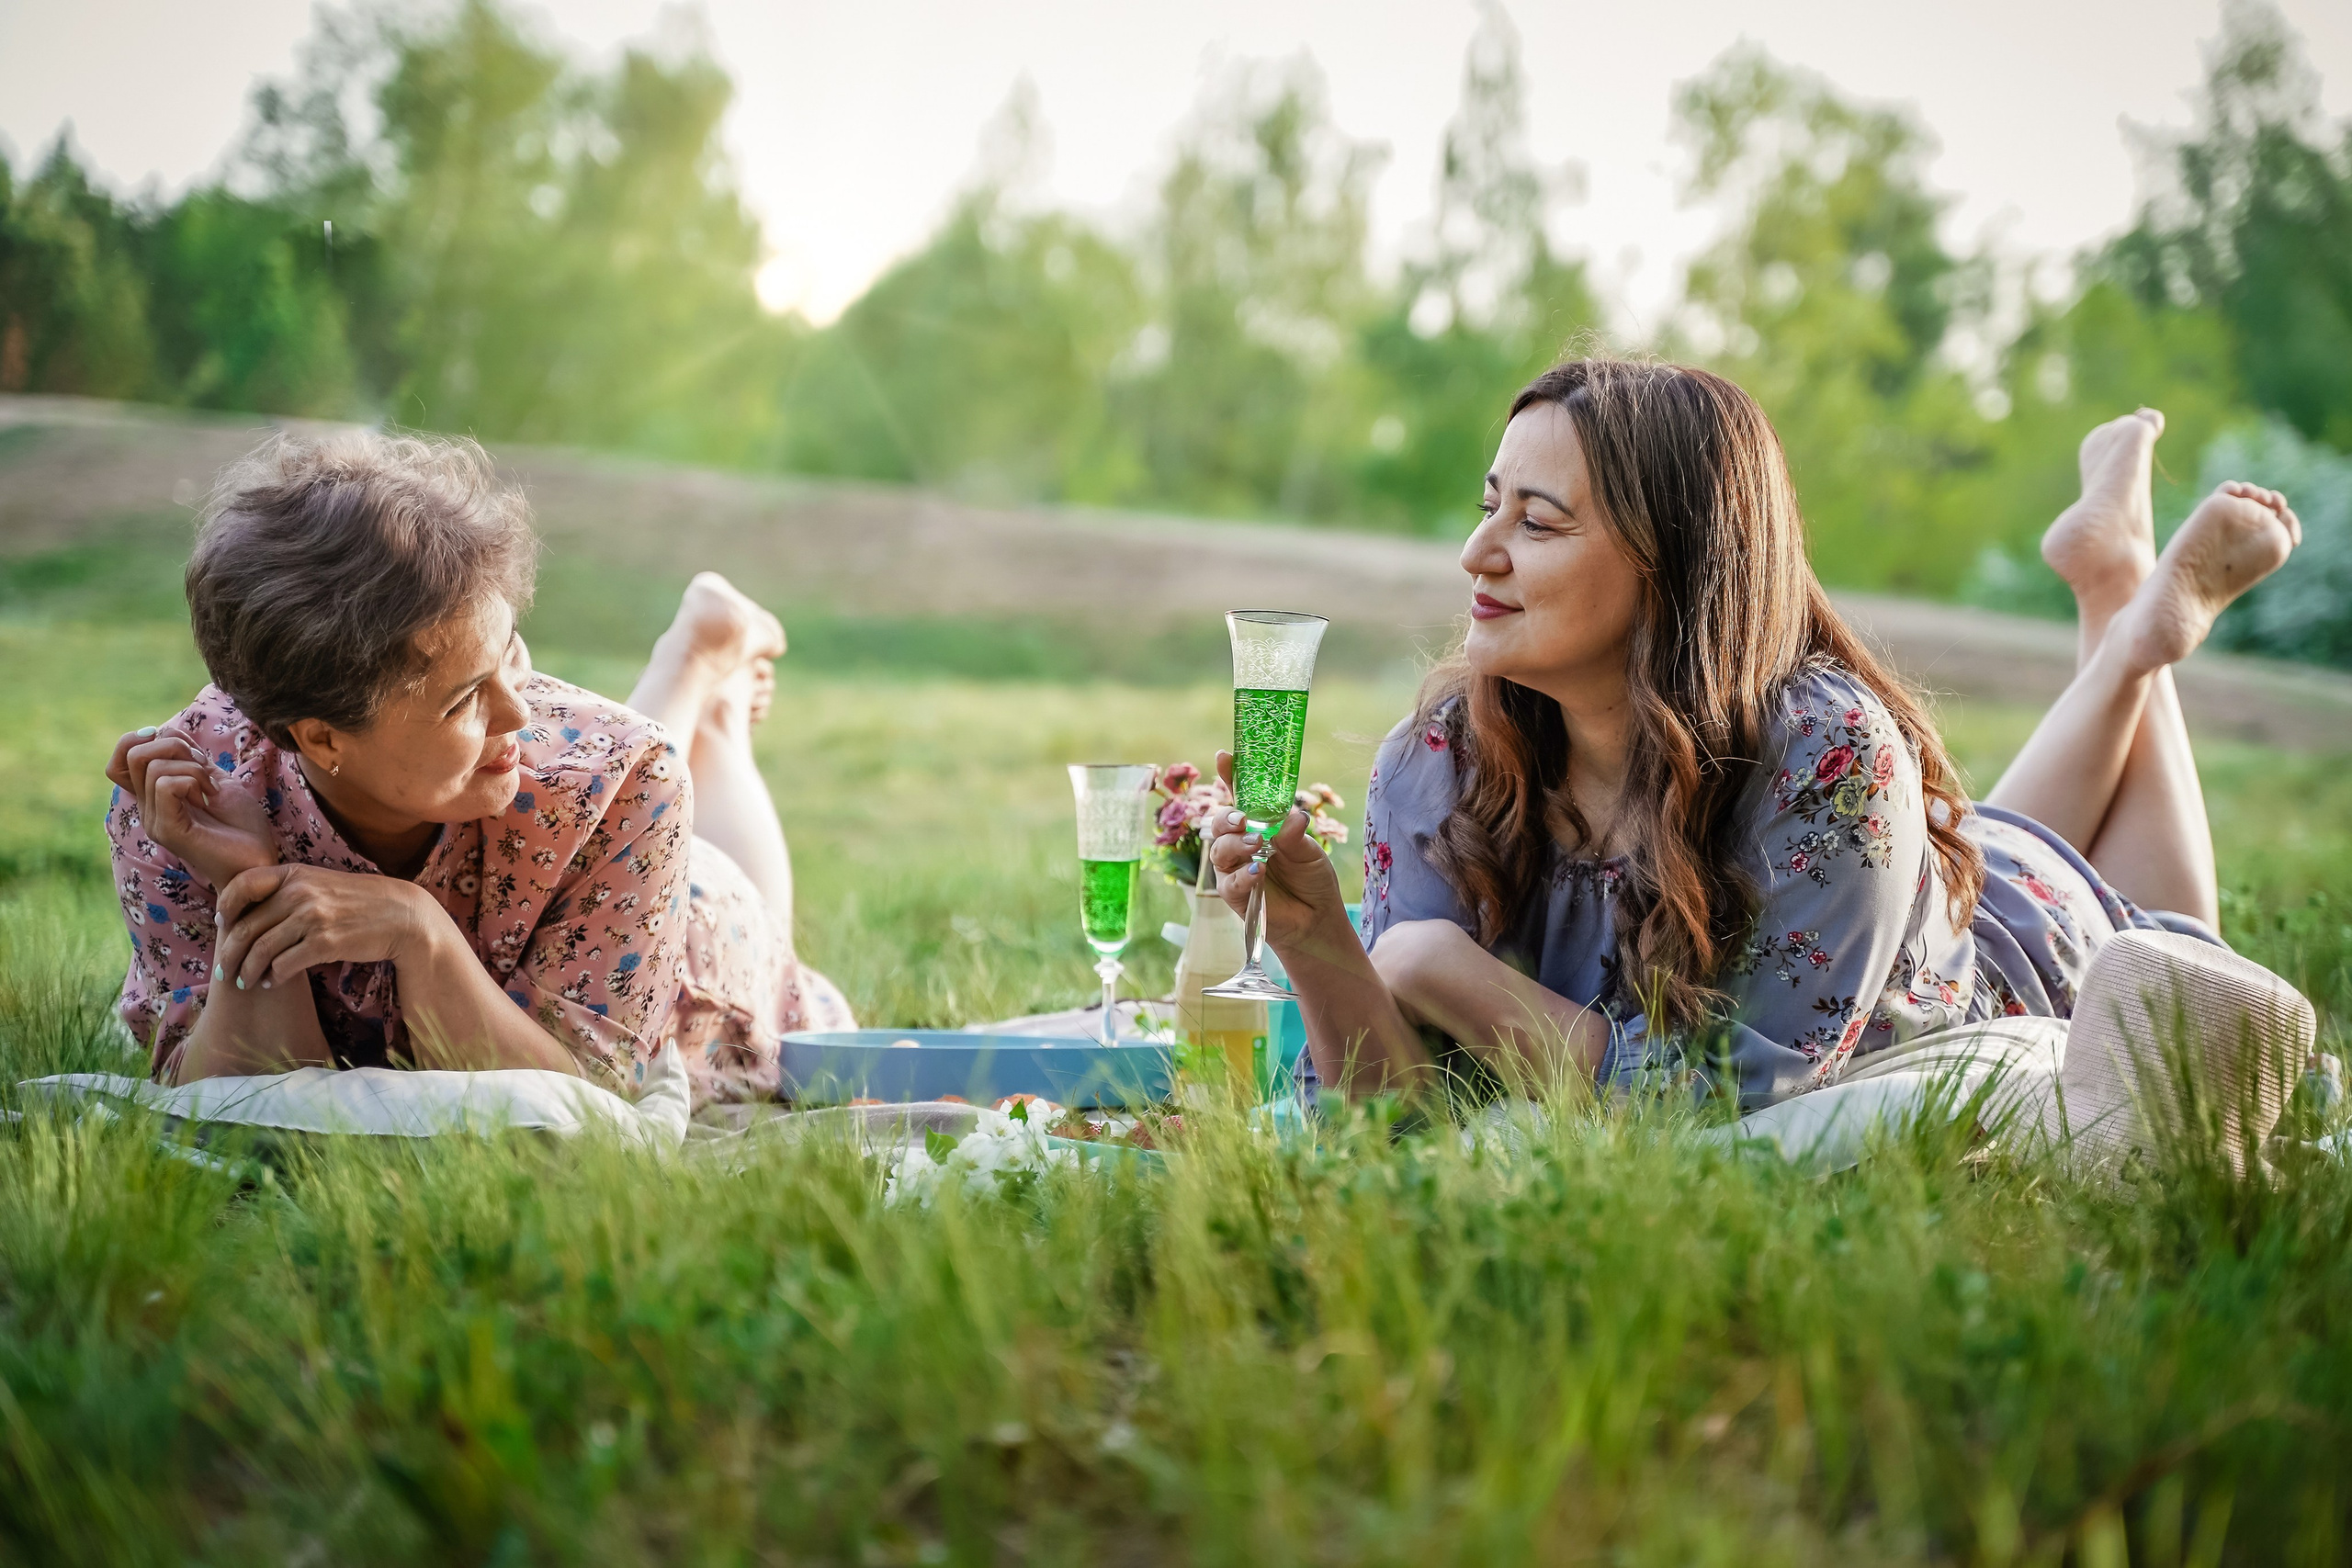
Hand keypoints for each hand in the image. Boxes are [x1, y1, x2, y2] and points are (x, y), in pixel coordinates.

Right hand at [107, 724, 275, 889]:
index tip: (178, 746)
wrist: (259, 860)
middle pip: (133, 755)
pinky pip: (166, 786)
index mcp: (154, 796)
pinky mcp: (167, 830)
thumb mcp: (214, 778)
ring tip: (210, 789)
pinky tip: (209, 797)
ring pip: (154, 768)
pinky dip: (192, 781)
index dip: (137, 741)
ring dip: (192, 768)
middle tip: (203, 767)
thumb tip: (163, 730)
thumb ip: (188, 757)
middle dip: (174, 747)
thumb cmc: (242, 825)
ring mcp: (154, 821)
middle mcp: (148, 809)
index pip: (119, 760)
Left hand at [213, 864, 438, 992]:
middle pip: (245, 927)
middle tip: (224, 970)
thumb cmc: (359, 901)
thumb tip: (251, 912)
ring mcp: (312, 918)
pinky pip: (284, 965)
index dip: (225, 907)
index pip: (242, 885)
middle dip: (229, 954)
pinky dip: (273, 977)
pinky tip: (272, 982)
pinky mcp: (325, 943)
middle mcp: (299, 893)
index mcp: (295, 874)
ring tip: (245, 982)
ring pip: (260, 950)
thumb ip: (289, 890)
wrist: (402, 915)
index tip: (223, 924)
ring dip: (247, 971)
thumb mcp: (322, 883)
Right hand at [1207, 750, 1352, 955]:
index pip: (1240, 797)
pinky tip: (1257, 872)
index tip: (1225, 756)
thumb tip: (1291, 818)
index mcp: (1259, 826)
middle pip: (1220, 823)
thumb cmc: (1312, 879)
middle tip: (1243, 819)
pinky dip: (1241, 876)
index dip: (1231, 776)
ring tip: (1257, 846)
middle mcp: (1242, 844)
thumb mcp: (1310, 851)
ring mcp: (1235, 869)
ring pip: (1219, 850)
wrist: (1317, 919)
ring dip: (1234, 845)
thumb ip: (1295, 835)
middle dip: (1226, 817)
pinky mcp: (1235, 895)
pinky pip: (1228, 882)